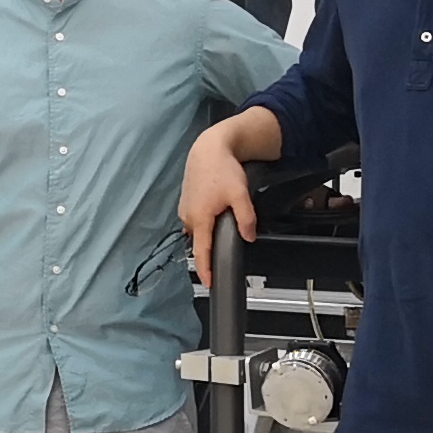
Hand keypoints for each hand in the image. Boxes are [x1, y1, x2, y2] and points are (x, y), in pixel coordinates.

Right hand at [180, 130, 258, 286]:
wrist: (208, 149)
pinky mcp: (186, 203)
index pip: (202, 252)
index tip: (209, 283)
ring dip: (210, 228)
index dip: (206, 270)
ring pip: (200, 230)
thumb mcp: (240, 195)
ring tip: (224, 211)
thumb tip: (248, 237)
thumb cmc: (221, 169)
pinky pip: (197, 219)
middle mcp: (188, 217)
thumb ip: (245, 219)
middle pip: (201, 242)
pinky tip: (217, 204)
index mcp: (199, 219)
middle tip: (230, 231)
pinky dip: (206, 218)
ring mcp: (185, 210)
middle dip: (214, 243)